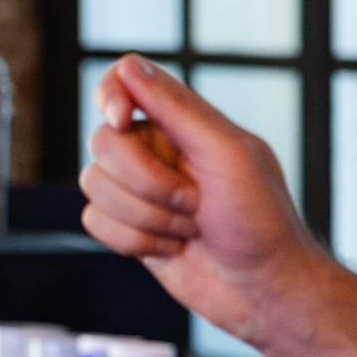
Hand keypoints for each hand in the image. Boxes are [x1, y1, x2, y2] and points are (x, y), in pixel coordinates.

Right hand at [77, 57, 356, 356]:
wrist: (262, 289)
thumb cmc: (261, 221)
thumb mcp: (226, 153)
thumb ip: (176, 109)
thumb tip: (130, 67)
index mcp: (183, 123)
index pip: (125, 82)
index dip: (111, 96)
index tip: (122, 120)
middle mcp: (156, 151)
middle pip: (102, 142)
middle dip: (145, 181)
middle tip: (191, 201)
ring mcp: (139, 191)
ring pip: (94, 185)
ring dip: (145, 217)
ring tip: (188, 228)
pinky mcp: (127, 228)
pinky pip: (94, 221)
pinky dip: (133, 241)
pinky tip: (171, 248)